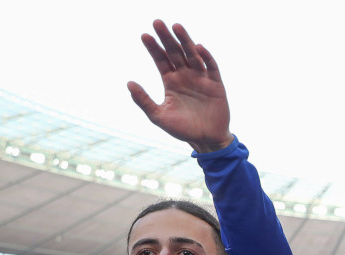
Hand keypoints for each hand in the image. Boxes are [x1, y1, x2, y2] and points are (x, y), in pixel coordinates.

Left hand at [127, 20, 232, 152]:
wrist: (206, 141)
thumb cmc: (182, 130)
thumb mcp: (158, 116)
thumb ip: (144, 100)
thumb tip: (129, 83)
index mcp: (171, 81)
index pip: (161, 59)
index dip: (153, 48)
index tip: (144, 35)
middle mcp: (185, 76)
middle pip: (175, 52)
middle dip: (166, 38)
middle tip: (157, 22)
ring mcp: (201, 79)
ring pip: (192, 55)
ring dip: (184, 41)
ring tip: (176, 26)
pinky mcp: (216, 85)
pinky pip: (211, 67)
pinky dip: (206, 57)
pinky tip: (198, 47)